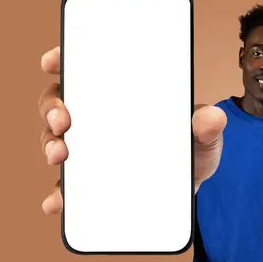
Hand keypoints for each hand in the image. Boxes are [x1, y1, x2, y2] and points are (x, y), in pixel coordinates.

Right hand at [38, 46, 226, 214]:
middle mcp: (97, 122)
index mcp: (120, 99)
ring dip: (49, 145)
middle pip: (59, 103)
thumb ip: (209, 128)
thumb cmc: (189, 154)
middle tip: (62, 119)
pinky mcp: (87, 187)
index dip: (63, 60)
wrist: (187, 194)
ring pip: (54, 140)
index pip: (85, 72)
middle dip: (52, 107)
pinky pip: (64, 188)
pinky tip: (58, 201)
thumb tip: (213, 117)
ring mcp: (89, 153)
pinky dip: (57, 195)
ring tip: (60, 155)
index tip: (52, 61)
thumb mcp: (203, 139)